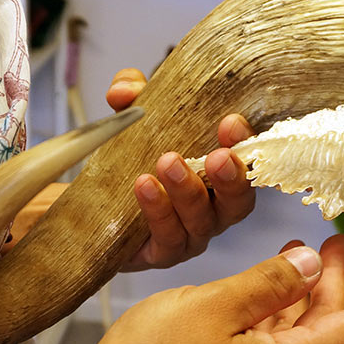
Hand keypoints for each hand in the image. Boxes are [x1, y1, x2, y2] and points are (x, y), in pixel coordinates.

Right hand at [77, 234, 343, 343]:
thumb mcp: (215, 305)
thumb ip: (270, 282)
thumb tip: (312, 265)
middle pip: (326, 330)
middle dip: (335, 283)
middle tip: (336, 239)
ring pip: (298, 339)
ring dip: (303, 296)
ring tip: (299, 252)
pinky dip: (277, 315)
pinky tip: (265, 287)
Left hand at [106, 68, 256, 270]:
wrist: (95, 209)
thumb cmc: (132, 162)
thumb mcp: (135, 121)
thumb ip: (132, 97)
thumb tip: (125, 90)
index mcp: (220, 177)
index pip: (247, 163)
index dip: (246, 145)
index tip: (231, 123)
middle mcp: (214, 210)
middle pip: (237, 203)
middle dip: (231, 178)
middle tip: (217, 156)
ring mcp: (191, 235)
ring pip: (201, 220)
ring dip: (188, 191)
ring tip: (168, 162)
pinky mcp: (162, 253)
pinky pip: (168, 238)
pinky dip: (157, 211)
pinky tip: (145, 186)